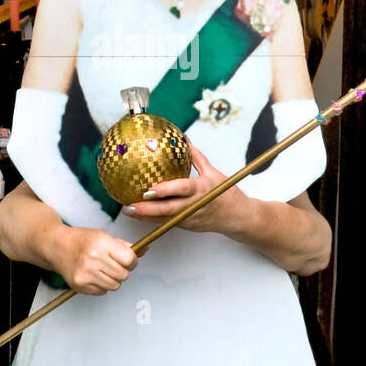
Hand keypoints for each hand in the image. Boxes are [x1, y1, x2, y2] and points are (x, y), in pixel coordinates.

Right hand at [53, 226, 141, 295]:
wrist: (57, 246)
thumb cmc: (81, 240)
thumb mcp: (103, 236)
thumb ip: (123, 245)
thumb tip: (144, 250)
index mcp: (102, 243)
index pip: (130, 259)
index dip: (132, 261)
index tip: (128, 260)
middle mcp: (93, 258)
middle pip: (124, 275)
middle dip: (122, 271)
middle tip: (113, 265)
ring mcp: (86, 273)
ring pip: (115, 286)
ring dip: (112, 279)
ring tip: (102, 270)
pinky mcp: (79, 284)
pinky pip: (102, 292)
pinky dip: (101, 286)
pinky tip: (93, 275)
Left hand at [121, 143, 249, 235]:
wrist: (237, 217)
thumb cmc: (227, 193)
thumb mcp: (213, 172)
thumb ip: (196, 157)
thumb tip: (184, 139)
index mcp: (202, 189)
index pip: (182, 190)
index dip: (165, 190)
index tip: (149, 189)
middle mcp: (195, 205)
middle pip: (168, 209)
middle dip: (148, 209)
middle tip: (129, 205)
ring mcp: (190, 218)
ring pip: (165, 219)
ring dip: (145, 216)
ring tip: (127, 210)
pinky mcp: (187, 225)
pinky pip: (167, 222)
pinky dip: (152, 219)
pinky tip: (137, 214)